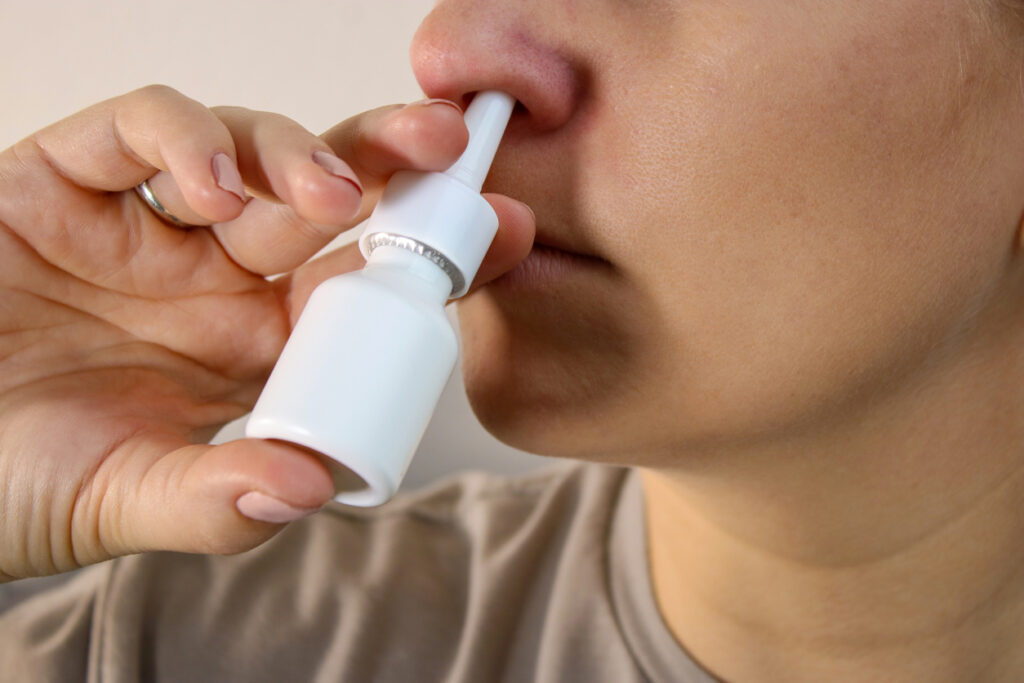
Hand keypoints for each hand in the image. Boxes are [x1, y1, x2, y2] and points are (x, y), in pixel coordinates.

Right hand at [0, 85, 533, 579]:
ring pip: (248, 145)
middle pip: (324, 193)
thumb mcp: (123, 504)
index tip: (500, 234)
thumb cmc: (13, 477)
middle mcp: (214, 271)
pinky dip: (183, 140)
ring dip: (297, 150)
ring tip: (323, 191)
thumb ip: (217, 503)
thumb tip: (314, 488)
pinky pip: (140, 129)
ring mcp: (146, 219)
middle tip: (445, 152)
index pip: (360, 278)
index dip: (428, 251)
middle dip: (391, 162)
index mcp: (253, 341)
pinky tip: (200, 189)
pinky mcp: (66, 177)